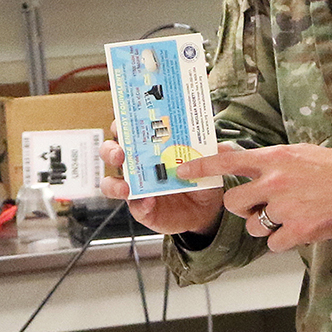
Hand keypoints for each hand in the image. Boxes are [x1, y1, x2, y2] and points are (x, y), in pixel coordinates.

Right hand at [99, 138, 238, 237]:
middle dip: (110, 151)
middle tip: (120, 153)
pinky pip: (134, 208)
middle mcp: (137, 165)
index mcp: (148, 146)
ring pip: (110, 184)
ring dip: (115, 184)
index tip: (121, 122)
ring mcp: (136, 188)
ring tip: (127, 187)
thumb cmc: (200, 176)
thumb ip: (213, 152)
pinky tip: (149, 202)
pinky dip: (140, 205)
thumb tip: (222, 146)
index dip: (119, 124)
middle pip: (110, 153)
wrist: (206, 208)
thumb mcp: (209, 161)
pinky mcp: (141, 209)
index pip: (127, 129)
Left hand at [176, 145, 331, 252]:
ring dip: (264, 226)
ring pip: (252, 226)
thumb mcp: (299, 152)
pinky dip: (282, 240)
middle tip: (259, 206)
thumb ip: (268, 161)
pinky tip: (300, 229)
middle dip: (242, 208)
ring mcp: (285, 208)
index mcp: (274, 159)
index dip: (200, 168)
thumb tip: (239, 160)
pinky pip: (272, 244)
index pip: (227, 161)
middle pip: (234, 203)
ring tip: (289, 216)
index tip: (182, 172)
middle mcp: (275, 183)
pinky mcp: (298, 231)